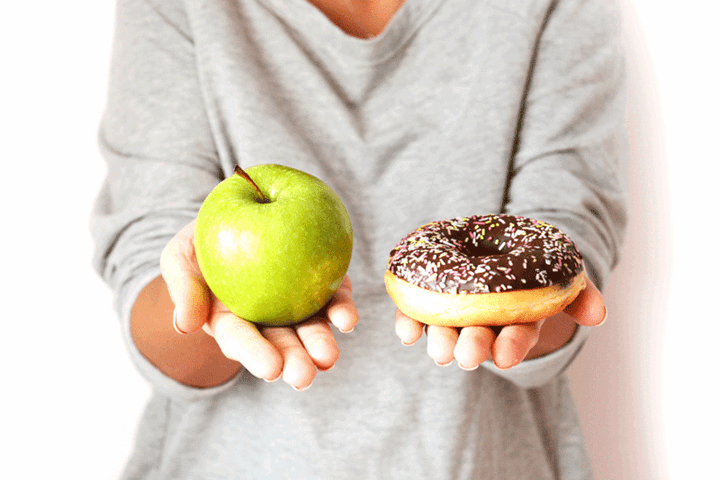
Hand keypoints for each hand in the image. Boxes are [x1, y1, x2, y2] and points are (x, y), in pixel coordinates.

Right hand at [161, 220, 358, 389]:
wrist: (239, 211)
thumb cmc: (202, 240)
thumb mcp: (179, 257)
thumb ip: (182, 288)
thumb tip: (185, 326)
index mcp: (231, 322)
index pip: (241, 341)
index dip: (255, 354)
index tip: (270, 368)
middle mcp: (266, 320)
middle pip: (280, 344)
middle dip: (293, 361)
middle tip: (302, 375)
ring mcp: (295, 305)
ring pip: (310, 329)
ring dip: (320, 344)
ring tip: (328, 358)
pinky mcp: (320, 286)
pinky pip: (333, 300)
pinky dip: (341, 310)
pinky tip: (347, 319)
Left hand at [394, 274, 605, 369]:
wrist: (497, 251)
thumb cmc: (532, 269)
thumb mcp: (560, 276)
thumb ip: (578, 293)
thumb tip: (599, 315)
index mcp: (517, 319)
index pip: (517, 337)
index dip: (513, 347)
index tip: (506, 357)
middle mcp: (485, 323)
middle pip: (479, 339)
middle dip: (473, 348)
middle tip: (467, 356)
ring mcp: (455, 315)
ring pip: (447, 332)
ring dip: (441, 341)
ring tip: (437, 348)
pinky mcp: (427, 303)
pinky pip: (416, 317)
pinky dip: (409, 324)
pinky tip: (405, 332)